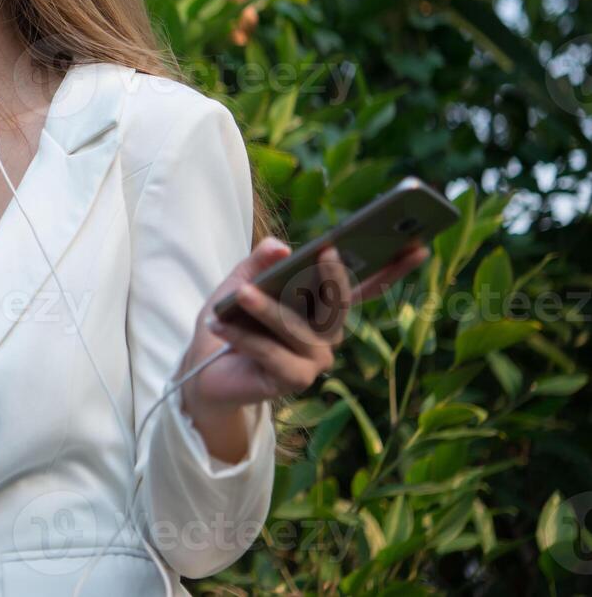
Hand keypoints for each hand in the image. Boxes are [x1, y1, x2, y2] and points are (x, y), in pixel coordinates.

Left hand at [181, 236, 430, 413]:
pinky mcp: (295, 380)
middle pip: (339, 304)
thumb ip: (260, 262)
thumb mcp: (240, 281)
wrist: (203, 367)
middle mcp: (328, 334)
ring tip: (240, 294)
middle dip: (333, 277)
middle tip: (326, 252)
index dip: (393, 267)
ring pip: (300, 329)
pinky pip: (273, 354)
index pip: (364, 285)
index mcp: (322, 305)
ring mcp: (315, 359)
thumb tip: (282, 246)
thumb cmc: (231, 318)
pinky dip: (245, 337)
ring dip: (267, 310)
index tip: (420, 243)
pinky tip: (220, 324)